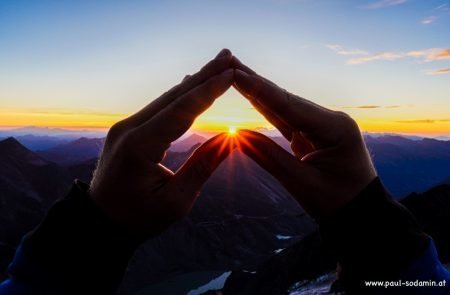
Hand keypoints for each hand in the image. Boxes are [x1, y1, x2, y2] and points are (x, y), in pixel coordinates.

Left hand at [90, 49, 235, 236]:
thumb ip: (202, 167)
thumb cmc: (139, 218)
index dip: (207, 92)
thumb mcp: (175, 202)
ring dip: (192, 82)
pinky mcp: (127, 131)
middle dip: (203, 76)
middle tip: (228, 56)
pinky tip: (190, 82)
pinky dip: (178, 96)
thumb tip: (229, 139)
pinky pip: (157, 108)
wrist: (102, 222)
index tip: (230, 74)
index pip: (180, 111)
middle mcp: (129, 129)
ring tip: (216, 65)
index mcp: (139, 147)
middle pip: (172, 97)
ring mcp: (125, 127)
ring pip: (165, 99)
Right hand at [232, 58, 376, 218]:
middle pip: (286, 99)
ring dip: (260, 91)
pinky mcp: (314, 136)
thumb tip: (238, 135)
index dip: (260, 91)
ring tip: (236, 72)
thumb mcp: (302, 183)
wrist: (361, 215)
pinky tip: (252, 94)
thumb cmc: (337, 203)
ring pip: (284, 107)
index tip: (236, 74)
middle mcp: (329, 121)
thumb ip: (268, 156)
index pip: (289, 106)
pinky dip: (268, 109)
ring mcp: (322, 127)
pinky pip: (287, 120)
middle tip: (230, 60)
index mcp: (334, 128)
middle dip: (257, 82)